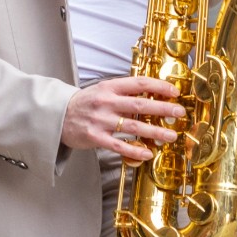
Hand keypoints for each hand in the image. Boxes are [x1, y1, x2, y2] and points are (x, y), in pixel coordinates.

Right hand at [62, 76, 185, 161]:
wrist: (56, 116)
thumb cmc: (84, 103)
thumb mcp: (102, 91)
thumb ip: (123, 94)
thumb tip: (151, 96)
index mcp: (109, 87)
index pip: (138, 83)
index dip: (158, 86)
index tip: (174, 91)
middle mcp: (106, 102)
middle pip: (139, 104)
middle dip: (163, 108)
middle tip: (180, 112)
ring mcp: (100, 120)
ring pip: (133, 125)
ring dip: (155, 131)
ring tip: (171, 135)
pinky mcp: (95, 137)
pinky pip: (119, 145)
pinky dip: (135, 150)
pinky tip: (148, 153)